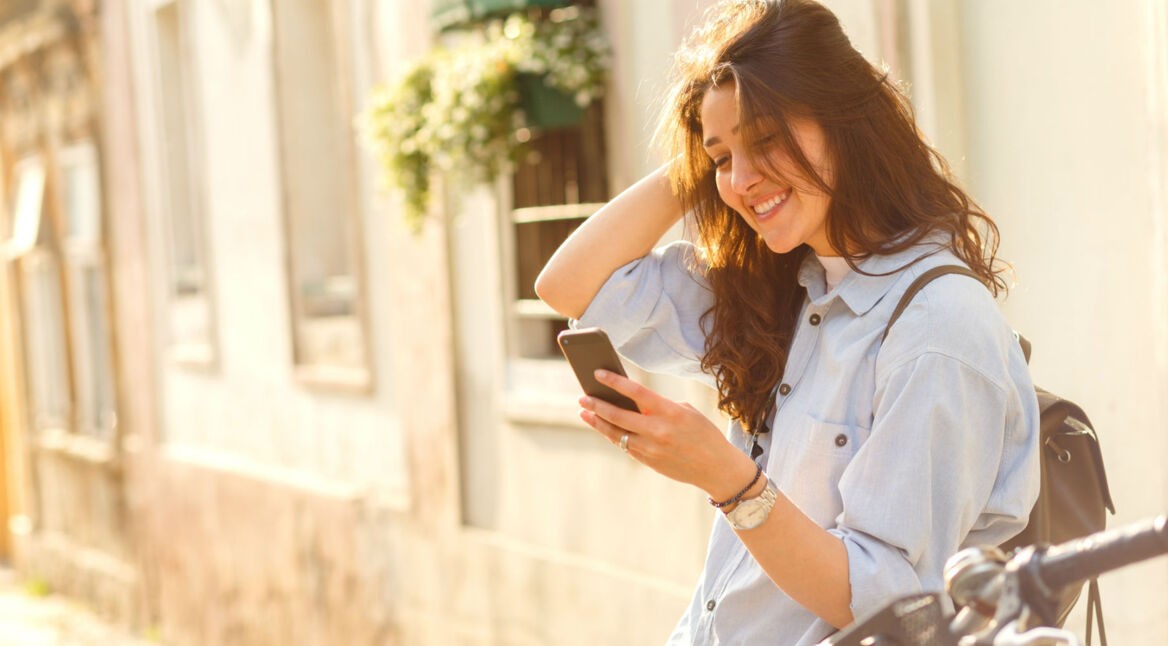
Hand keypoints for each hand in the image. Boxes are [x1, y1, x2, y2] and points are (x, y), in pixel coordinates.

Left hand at [578, 369, 757, 499]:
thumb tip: (633, 403)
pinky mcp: (649, 461)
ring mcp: (651, 448)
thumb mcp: (686, 412)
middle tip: (583, 397)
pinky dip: (613, 435)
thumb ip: (659, 406)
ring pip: (616, 433)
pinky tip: (603, 428)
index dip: (614, 381)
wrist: (717, 468)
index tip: (598, 373)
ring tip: (585, 413)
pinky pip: (625, 446)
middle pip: (618, 415)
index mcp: (670, 411)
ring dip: (598, 423)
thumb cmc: (703, 434)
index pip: (635, 391)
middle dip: (597, 405)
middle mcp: (657, 430)